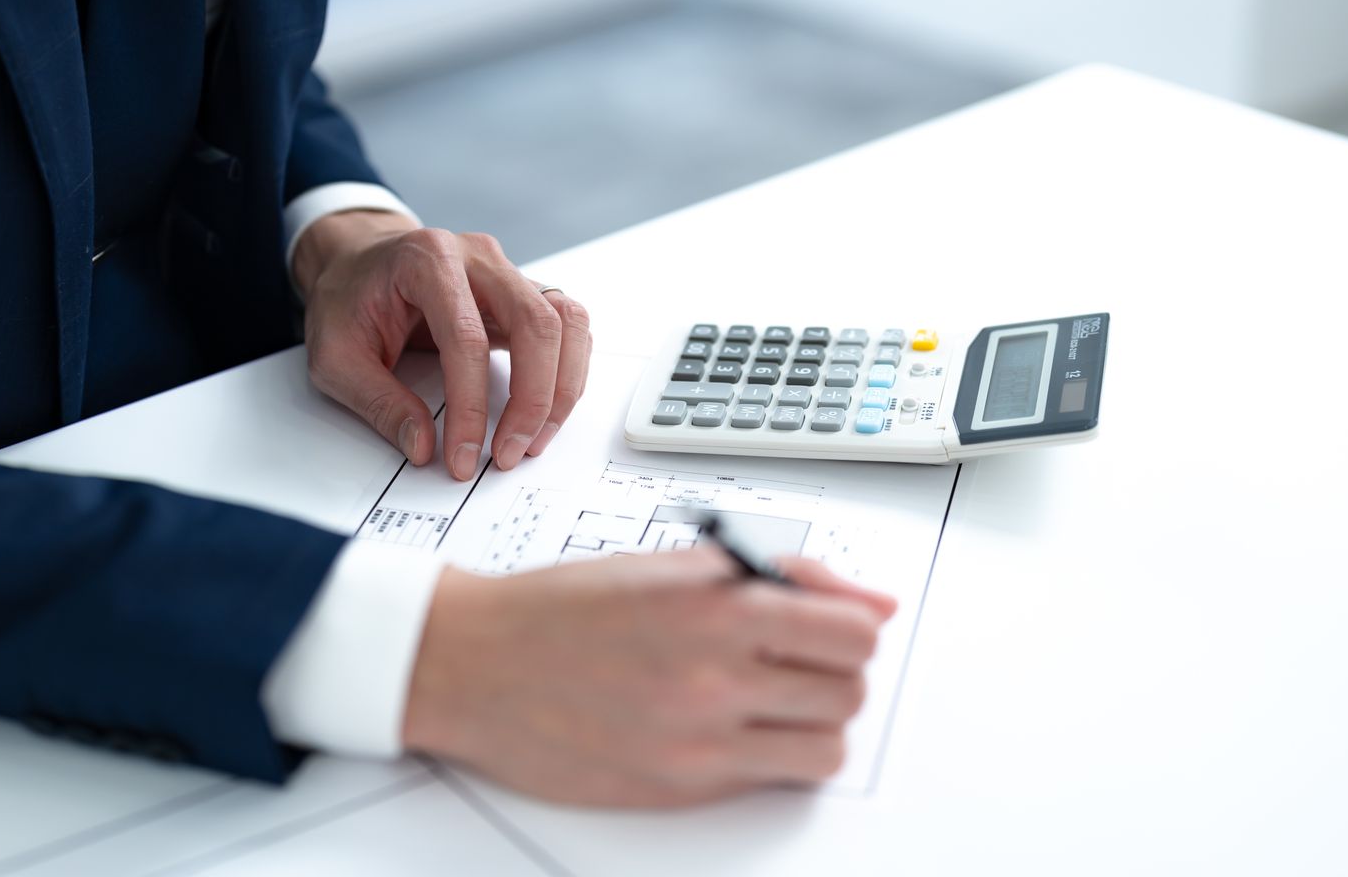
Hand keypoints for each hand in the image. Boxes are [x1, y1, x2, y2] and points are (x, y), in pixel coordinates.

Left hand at [295, 213, 591, 479]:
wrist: (355, 262)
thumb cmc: (345, 300)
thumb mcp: (334, 356)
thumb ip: (378, 402)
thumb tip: (423, 446)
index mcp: (427, 260)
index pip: (466, 338)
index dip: (471, 406)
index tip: (463, 455)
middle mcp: (478, 257)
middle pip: (535, 323)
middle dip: (532, 400)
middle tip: (510, 453)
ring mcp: (506, 271)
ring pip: (565, 321)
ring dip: (562, 387)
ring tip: (534, 438)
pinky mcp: (521, 292)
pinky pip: (566, 326)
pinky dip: (567, 370)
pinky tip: (545, 409)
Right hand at [402, 550, 897, 806]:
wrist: (472, 663)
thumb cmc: (561, 608)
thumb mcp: (672, 564)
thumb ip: (781, 576)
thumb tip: (874, 603)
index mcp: (715, 602)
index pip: (853, 630)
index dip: (852, 626)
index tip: (830, 627)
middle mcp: (713, 671)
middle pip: (849, 690)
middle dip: (834, 672)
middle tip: (795, 661)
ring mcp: (698, 736)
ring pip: (826, 746)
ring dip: (812, 723)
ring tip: (770, 702)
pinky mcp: (679, 785)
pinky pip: (772, 781)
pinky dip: (769, 760)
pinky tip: (732, 731)